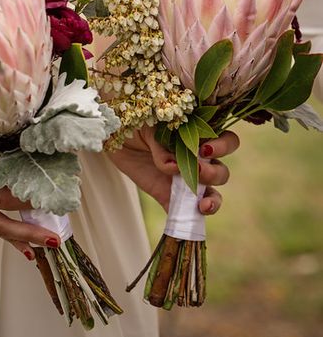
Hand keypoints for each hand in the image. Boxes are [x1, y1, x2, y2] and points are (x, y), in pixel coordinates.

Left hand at [109, 125, 239, 214]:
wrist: (110, 129)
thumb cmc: (133, 116)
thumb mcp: (149, 122)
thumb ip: (163, 142)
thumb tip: (172, 166)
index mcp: (198, 134)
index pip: (226, 140)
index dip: (223, 146)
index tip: (206, 150)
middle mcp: (195, 157)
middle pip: (222, 170)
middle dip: (216, 174)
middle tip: (198, 171)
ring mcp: (183, 178)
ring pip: (211, 193)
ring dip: (212, 198)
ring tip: (201, 202)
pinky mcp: (167, 195)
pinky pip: (184, 212)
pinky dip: (190, 219)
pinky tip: (190, 220)